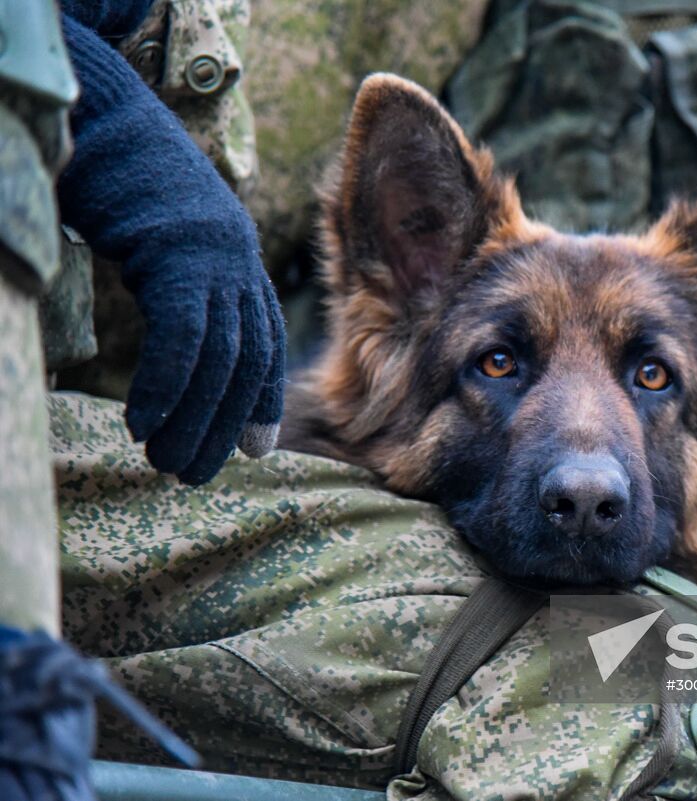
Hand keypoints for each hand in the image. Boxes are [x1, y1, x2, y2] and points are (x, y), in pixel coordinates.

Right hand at [58, 14, 285, 484]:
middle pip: (246, 361)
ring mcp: (214, 256)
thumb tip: (183, 351)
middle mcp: (240, 261)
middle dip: (224, 424)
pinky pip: (182, 334)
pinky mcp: (179, 252)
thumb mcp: (172, 244)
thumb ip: (189, 291)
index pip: (263, 345)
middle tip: (192, 474)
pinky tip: (145, 424)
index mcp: (240, 262)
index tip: (256, 449)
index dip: (261, 400)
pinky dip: (167, 385)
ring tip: (166, 462)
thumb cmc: (127, 189)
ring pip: (218, 357)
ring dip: (193, 419)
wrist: (107, 120)